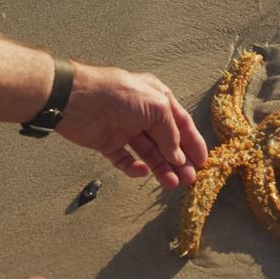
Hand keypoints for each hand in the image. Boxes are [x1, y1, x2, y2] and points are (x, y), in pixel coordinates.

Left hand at [57, 63, 207, 189]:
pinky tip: (142, 172)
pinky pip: (125, 159)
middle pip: (166, 141)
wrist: (76, 99)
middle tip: (190, 179)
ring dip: (161, 168)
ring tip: (172, 184)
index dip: (193, 142)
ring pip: (148, 153)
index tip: (203, 162)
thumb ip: (170, 132)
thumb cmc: (119, 94)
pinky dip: (134, 168)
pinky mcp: (107, 142)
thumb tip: (178, 156)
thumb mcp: (156, 107)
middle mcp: (143, 113)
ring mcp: (125, 129)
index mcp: (157, 98)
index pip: (181, 123)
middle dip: (179, 161)